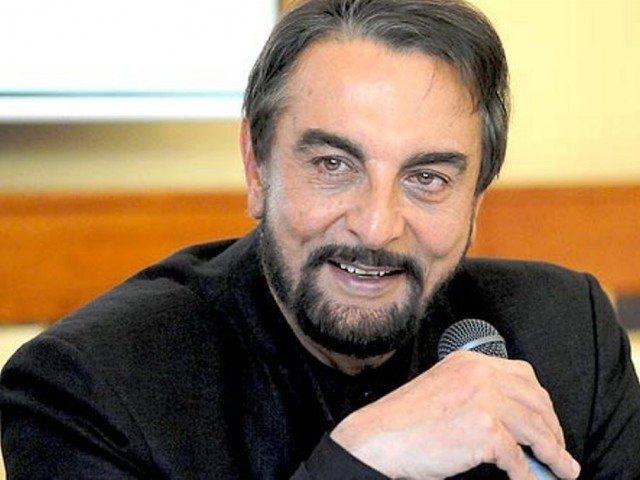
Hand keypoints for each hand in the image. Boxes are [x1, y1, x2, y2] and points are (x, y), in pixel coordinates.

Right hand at [330, 351, 580, 479]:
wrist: (379, 437)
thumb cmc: (405, 420)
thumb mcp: (443, 389)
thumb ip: (475, 392)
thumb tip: (511, 421)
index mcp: (469, 361)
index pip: (522, 375)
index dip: (540, 401)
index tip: (547, 420)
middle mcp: (480, 374)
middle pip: (535, 400)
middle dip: (553, 427)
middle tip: (559, 449)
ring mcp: (484, 400)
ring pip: (535, 429)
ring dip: (553, 453)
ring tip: (563, 470)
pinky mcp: (484, 430)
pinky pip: (518, 458)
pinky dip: (527, 475)